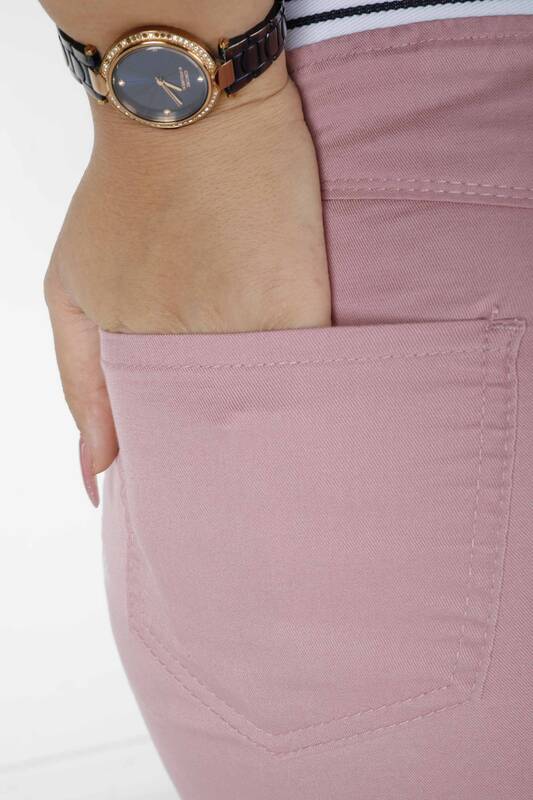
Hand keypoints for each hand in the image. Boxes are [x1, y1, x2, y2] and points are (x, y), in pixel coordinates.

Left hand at [43, 53, 330, 502]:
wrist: (186, 113)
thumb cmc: (120, 197)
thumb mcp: (67, 287)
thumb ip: (79, 385)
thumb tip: (95, 478)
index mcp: (136, 357)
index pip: (165, 449)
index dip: (187, 476)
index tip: (206, 497)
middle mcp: (192, 352)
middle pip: (221, 440)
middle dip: (235, 466)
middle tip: (253, 488)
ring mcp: (250, 329)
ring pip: (271, 414)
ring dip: (281, 437)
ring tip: (295, 459)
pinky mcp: (302, 304)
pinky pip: (314, 374)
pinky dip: (316, 397)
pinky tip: (323, 415)